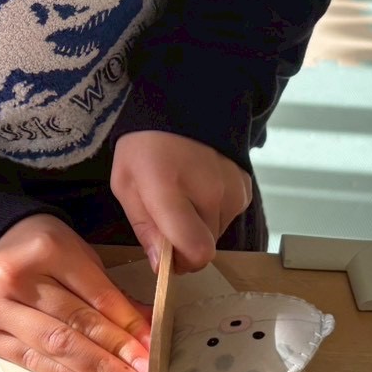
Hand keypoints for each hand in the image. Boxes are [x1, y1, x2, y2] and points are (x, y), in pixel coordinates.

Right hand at [0, 214, 150, 371]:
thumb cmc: (42, 250)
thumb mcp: (79, 257)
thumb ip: (110, 293)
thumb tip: (146, 332)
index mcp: (46, 249)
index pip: (95, 295)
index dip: (127, 325)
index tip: (152, 348)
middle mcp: (15, 280)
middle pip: (74, 325)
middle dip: (115, 354)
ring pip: (54, 347)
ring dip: (96, 371)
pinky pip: (34, 362)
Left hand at [111, 131, 252, 274]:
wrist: (182, 105)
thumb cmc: (145, 147)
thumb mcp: (126, 185)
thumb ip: (144, 227)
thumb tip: (161, 266)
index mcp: (170, 190)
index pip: (196, 249)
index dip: (182, 262)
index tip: (168, 256)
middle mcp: (209, 192)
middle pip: (205, 247)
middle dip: (185, 244)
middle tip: (169, 220)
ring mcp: (232, 189)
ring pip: (217, 233)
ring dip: (200, 226)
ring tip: (184, 197)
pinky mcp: (245, 187)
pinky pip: (229, 217)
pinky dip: (214, 212)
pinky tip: (201, 188)